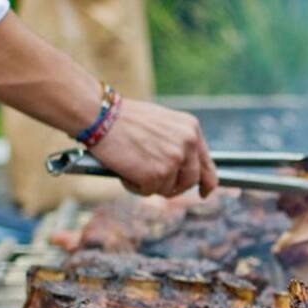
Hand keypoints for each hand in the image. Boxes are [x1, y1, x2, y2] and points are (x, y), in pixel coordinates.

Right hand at [90, 99, 217, 196]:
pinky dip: (134, 186)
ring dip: (150, 184)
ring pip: (168, 188)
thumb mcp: (162, 124)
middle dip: (173, 186)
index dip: (207, 182)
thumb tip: (180, 169)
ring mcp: (174, 160)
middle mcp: (188, 144)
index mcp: (191, 129)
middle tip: (154, 182)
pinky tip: (124, 169)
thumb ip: (176, 143)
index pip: (207, 163)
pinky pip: (148, 192)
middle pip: (190, 181)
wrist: (100, 115)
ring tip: (132, 166)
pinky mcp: (157, 175)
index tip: (204, 192)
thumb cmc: (124, 118)